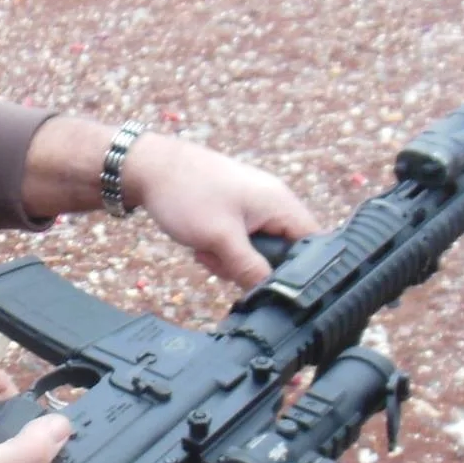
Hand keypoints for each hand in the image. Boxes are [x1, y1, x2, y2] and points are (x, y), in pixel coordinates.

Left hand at [123, 136, 318, 286]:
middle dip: (251, 265)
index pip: (314, 245)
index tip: (272, 283)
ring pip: (256, 250)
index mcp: (280, 203)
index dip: (300, 270)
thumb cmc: (185, 193)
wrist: (148, 168)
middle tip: (222, 258)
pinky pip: (238, 241)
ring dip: (230, 258)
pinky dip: (220, 247)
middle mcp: (273, 202)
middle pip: (282, 253)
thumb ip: (250, 269)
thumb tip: (272, 294)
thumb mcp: (220, 239)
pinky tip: (200, 243)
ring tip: (206, 247)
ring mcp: (253, 206)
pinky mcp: (234, 210)